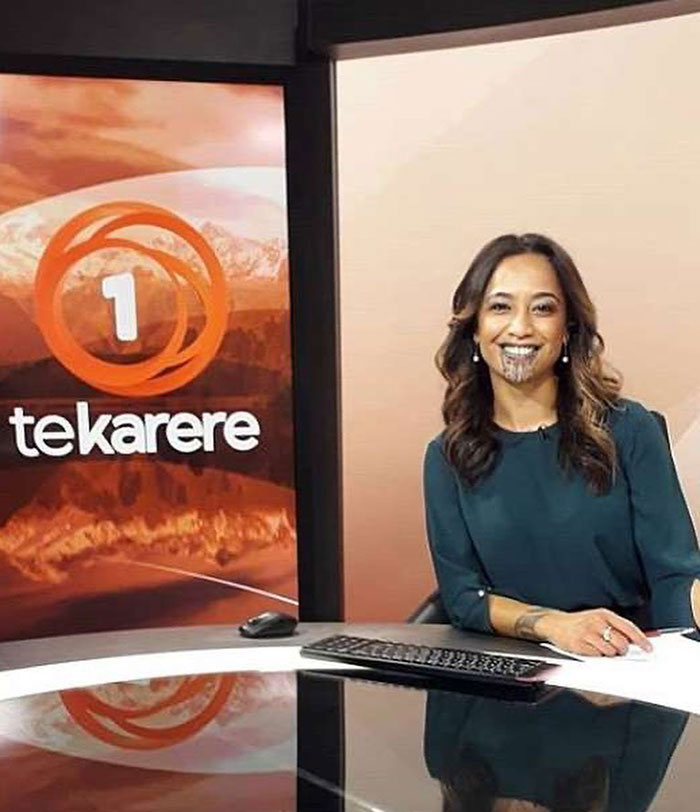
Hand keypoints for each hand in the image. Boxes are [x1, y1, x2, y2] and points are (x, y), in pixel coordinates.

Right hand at [536, 608, 651, 656]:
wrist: (554, 624)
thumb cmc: (578, 623)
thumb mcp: (597, 619)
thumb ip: (615, 628)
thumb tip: (636, 641)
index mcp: (604, 614)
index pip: (628, 627)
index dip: (641, 639)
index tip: (649, 649)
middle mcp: (597, 622)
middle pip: (621, 643)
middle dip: (623, 651)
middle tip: (618, 652)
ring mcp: (588, 633)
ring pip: (610, 652)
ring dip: (609, 655)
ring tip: (600, 649)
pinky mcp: (580, 644)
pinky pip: (597, 657)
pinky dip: (597, 657)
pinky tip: (590, 650)